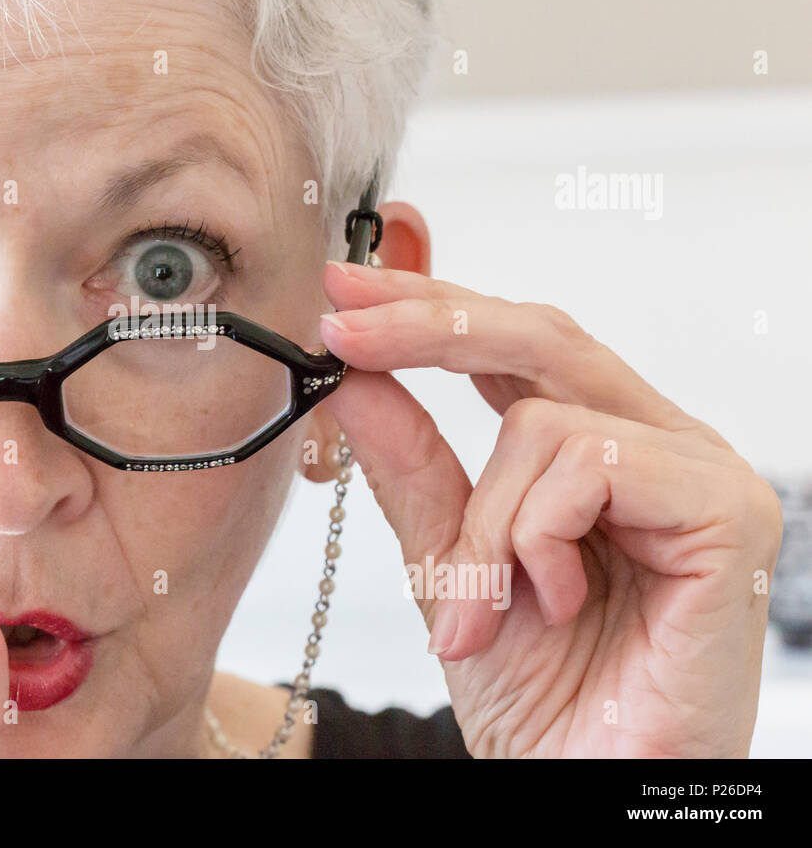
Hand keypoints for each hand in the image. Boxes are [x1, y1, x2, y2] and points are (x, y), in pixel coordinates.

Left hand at [319, 261, 781, 756]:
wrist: (586, 786)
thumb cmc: (539, 692)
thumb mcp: (448, 562)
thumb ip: (412, 465)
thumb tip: (356, 374)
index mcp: (598, 450)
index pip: (514, 345)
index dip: (432, 303)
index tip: (346, 288)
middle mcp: (656, 445)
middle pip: (540, 335)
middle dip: (429, 324)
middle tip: (345, 326)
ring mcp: (699, 472)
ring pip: (544, 418)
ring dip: (482, 520)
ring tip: (485, 604)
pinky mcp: (728, 511)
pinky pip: (592, 465)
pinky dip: (536, 538)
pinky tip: (557, 602)